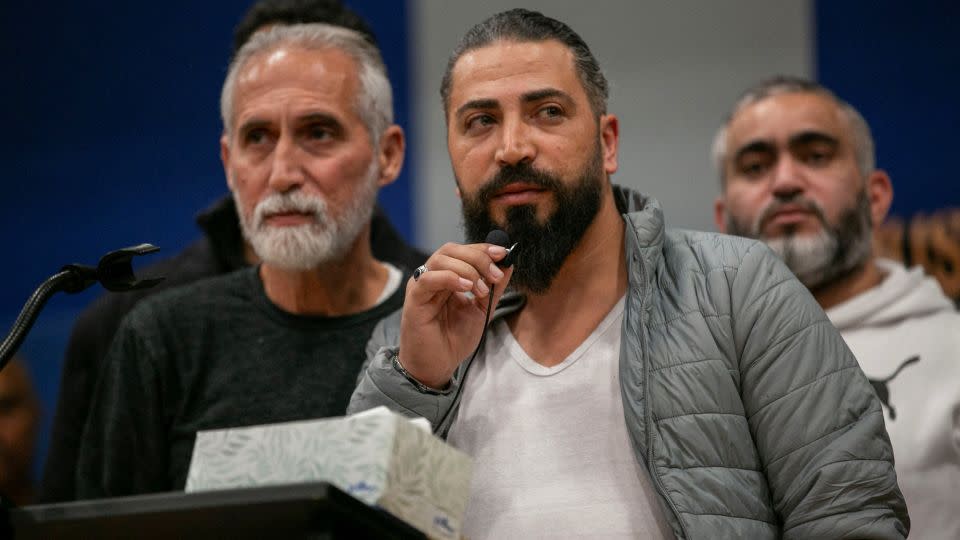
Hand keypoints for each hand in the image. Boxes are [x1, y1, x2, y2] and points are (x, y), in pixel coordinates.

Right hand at [398, 242, 512, 387]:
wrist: (439, 365)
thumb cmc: (455, 339)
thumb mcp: (482, 310)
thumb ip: (494, 288)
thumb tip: (508, 263)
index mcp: (447, 277)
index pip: (463, 251)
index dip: (483, 249)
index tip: (504, 254)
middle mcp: (432, 277)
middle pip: (451, 250)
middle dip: (478, 257)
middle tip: (495, 275)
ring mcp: (421, 286)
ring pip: (440, 260)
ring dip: (466, 269)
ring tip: (480, 290)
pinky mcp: (414, 299)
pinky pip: (428, 279)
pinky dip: (449, 278)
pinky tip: (466, 288)